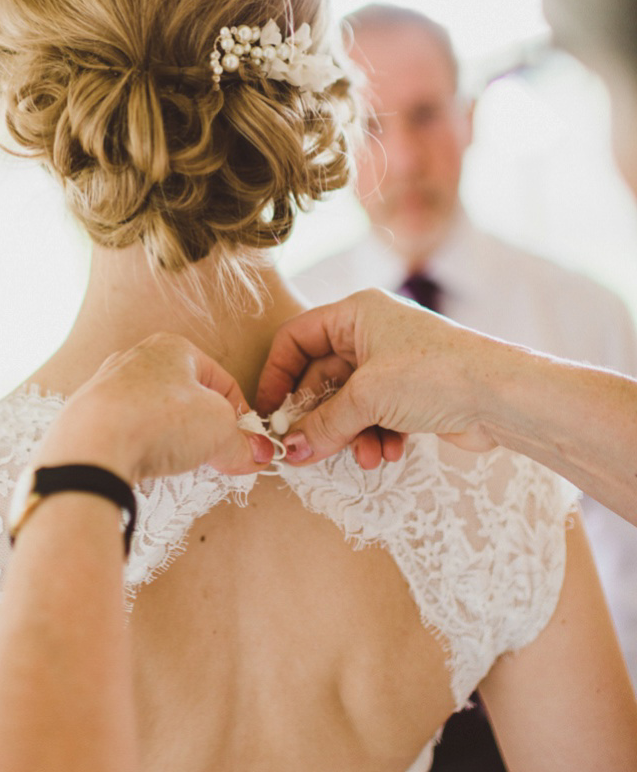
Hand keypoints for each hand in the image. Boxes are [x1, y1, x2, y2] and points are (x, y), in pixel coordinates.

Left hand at [35, 333, 273, 483]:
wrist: (91, 446)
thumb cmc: (159, 421)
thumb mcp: (219, 430)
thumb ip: (241, 442)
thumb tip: (254, 454)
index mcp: (173, 347)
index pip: (221, 381)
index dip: (240, 416)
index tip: (247, 447)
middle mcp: (137, 359)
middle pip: (187, 397)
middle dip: (205, 428)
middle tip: (217, 457)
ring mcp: (108, 386)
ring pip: (156, 414)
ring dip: (173, 439)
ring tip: (179, 462)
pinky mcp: (89, 416)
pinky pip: (128, 430)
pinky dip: (142, 447)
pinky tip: (146, 464)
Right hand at [256, 288, 498, 468]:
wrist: (502, 397)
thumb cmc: (436, 375)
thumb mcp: (368, 398)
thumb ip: (322, 424)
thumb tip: (289, 449)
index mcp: (356, 314)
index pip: (297, 338)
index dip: (278, 374)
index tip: (269, 413)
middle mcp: (371, 334)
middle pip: (322, 377)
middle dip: (319, 417)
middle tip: (306, 449)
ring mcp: (392, 364)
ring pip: (348, 404)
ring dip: (350, 435)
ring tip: (366, 457)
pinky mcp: (410, 394)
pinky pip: (375, 417)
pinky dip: (376, 437)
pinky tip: (389, 454)